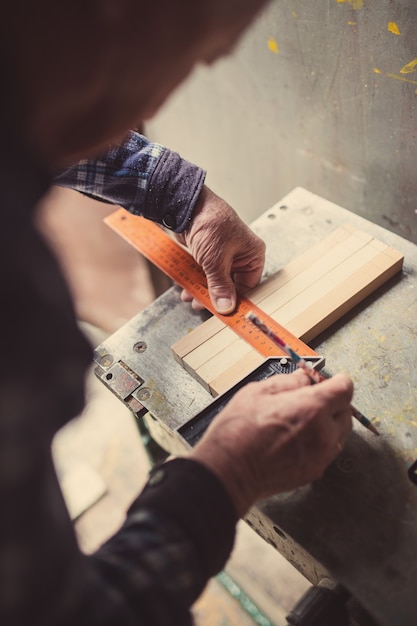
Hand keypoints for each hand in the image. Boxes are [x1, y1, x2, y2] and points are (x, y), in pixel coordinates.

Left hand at [176, 186, 265, 313]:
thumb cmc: (209, 222)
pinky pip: (205, 273)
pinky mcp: (208, 253)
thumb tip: (226, 307)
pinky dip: (197, 281)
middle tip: (202, 306)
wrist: (185, 204)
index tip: (224, 312)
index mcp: (252, 254)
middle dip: (215, 296)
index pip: (248, 285)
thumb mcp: (215, 261)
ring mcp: (224, 254)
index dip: (236, 300)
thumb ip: (220, 286)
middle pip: (231, 284)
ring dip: (203, 290)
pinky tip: (187, 288)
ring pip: (216, 280)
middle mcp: (241, 255)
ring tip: (191, 298)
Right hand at [191, 371, 352, 515]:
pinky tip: (298, 439)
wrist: (230, 471)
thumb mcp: (258, 392)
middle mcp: (323, 433)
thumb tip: (303, 379)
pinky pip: (326, 452)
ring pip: (338, 434)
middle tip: (313, 399)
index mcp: (312, 407)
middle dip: (333, 403)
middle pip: (346, 413)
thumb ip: (288, 382)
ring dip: (328, 424)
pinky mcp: (314, 472)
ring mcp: (321, 456)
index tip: (331, 380)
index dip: (338, 381)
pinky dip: (319, 443)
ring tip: (303, 421)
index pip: (344, 389)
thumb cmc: (239, 431)